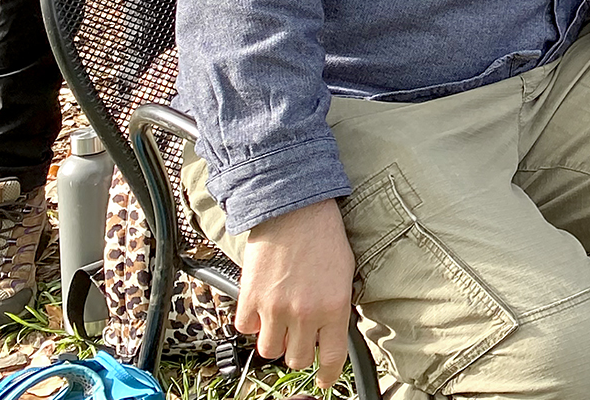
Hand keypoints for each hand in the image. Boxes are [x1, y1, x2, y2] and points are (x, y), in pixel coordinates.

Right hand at [236, 200, 354, 388]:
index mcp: (334, 307)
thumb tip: (330, 332)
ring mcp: (275, 309)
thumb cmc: (323, 237)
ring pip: (270, 350)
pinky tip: (262, 304)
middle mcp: (305, 314)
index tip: (324, 380)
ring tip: (279, 320)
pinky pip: (246, 329)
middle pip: (297, 359)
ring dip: (275, 339)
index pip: (332, 358)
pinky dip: (252, 321)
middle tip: (299, 335)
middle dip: (299, 351)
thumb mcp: (344, 274)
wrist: (293, 210)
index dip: (327, 375)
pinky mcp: (250, 299)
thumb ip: (336, 307)